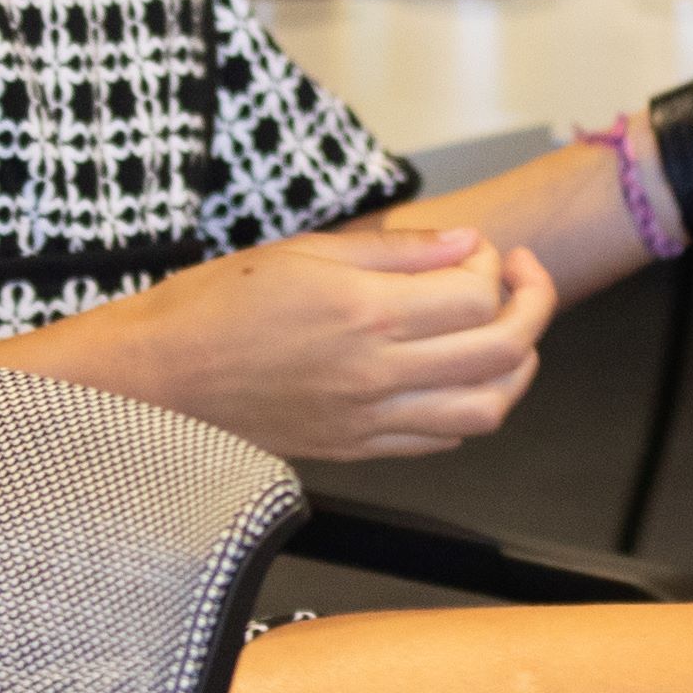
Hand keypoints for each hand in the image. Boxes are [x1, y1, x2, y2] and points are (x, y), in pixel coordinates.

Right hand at [6, 220, 552, 464]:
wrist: (161, 377)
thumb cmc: (215, 305)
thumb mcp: (304, 251)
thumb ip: (395, 250)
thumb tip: (465, 244)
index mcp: (364, 311)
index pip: (478, 293)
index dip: (495, 264)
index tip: (479, 248)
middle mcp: (377, 370)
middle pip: (502, 351)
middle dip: (531, 307)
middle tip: (522, 280)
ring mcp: (370, 417)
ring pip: (486, 408)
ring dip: (515, 370)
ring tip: (505, 334)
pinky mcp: (358, 448)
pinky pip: (442, 440)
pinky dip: (471, 408)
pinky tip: (457, 376)